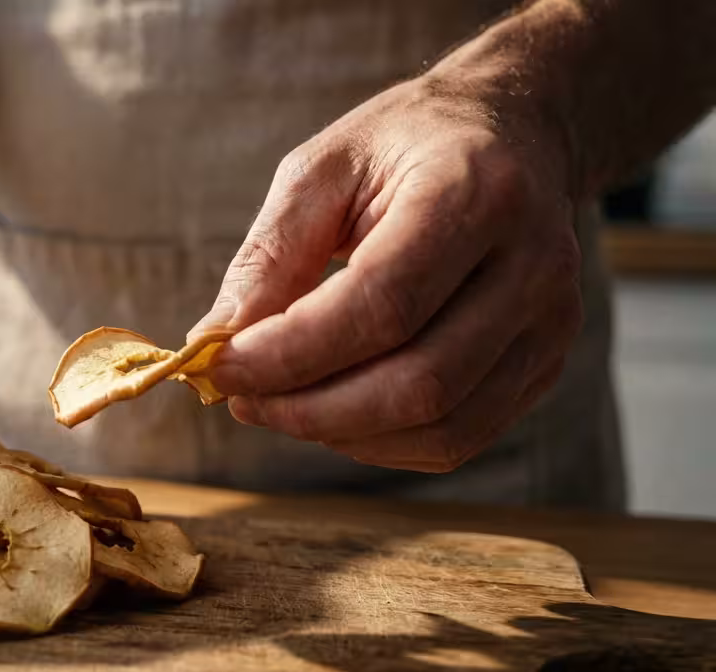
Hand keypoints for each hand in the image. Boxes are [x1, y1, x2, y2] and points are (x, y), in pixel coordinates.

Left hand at [192, 76, 581, 471]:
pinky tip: (333, 412)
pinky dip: (381, 443)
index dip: (290, 353)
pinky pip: (459, 438)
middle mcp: (533, 263)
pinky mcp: (547, 362)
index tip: (219, 366)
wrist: (515, 131)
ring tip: (279, 401)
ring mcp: (553, 322)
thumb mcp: (321, 169)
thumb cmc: (405, 146)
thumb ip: (269, 256)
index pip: (382, 305)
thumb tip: (214, 344)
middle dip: (309, 408)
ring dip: (340, 433)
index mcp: (476, 191)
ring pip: (441, 426)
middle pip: (418, 382)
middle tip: (242, 397)